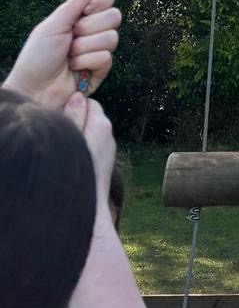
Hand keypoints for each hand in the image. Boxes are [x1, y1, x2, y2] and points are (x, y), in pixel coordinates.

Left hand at [3, 0, 121, 107]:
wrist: (34, 89)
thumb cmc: (37, 56)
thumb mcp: (52, 26)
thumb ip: (74, 4)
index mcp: (81, 16)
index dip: (102, 1)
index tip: (86, 10)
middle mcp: (93, 30)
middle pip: (114, 15)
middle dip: (89, 27)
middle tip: (72, 37)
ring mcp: (99, 49)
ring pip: (112, 37)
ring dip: (85, 47)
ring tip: (69, 56)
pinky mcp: (102, 69)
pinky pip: (106, 57)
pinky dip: (86, 62)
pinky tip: (75, 68)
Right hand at [65, 91, 116, 209]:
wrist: (89, 211)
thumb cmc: (75, 173)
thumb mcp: (70, 138)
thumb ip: (73, 117)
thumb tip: (78, 96)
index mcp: (101, 125)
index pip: (89, 102)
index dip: (73, 107)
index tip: (60, 117)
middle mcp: (109, 135)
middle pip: (90, 117)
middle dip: (76, 121)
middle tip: (59, 133)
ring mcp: (109, 150)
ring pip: (91, 133)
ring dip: (79, 137)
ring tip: (65, 149)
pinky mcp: (105, 163)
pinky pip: (93, 147)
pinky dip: (83, 149)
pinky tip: (72, 161)